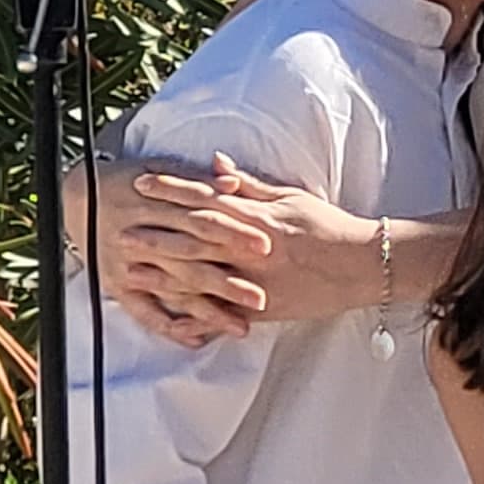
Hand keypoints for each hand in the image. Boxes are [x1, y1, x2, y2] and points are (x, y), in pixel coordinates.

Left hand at [89, 160, 374, 347]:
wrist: (362, 264)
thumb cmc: (327, 226)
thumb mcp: (289, 197)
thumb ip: (249, 185)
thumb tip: (215, 166)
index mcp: (255, 217)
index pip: (204, 199)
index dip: (170, 189)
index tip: (142, 182)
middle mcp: (250, 249)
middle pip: (193, 240)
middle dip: (155, 234)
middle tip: (121, 229)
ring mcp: (254, 281)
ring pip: (200, 279)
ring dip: (162, 276)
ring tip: (131, 273)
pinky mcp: (262, 308)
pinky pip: (222, 313)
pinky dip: (195, 316)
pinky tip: (170, 317)